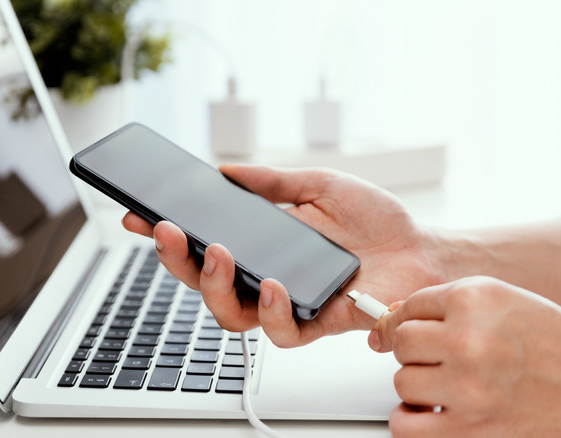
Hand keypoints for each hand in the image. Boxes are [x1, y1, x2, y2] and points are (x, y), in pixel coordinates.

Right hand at [122, 163, 445, 346]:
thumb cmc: (375, 220)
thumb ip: (273, 181)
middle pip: (203, 283)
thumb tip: (225, 170)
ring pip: (229, 315)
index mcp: (262, 244)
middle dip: (176, 259)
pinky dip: (270, 310)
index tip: (139, 213)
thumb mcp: (319, 184)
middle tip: (167, 231)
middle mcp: (266, 276)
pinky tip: (272, 284)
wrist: (421, 249)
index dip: (169, 234)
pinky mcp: (316, 324)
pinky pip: (280, 333)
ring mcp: (288, 303)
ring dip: (213, 286)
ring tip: (218, 254)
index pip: (203, 243)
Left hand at [370, 276, 560, 437]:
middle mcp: (467, 339)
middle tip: (443, 360)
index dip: (413, 322)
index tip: (418, 333)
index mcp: (475, 300)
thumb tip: (392, 318)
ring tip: (448, 387)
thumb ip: (451, 306)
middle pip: (402, 342)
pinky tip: (436, 413)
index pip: (410, 307)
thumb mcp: (507, 303)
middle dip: (418, 353)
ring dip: (420, 387)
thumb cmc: (560, 349)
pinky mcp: (467, 431)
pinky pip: (405, 425)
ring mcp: (466, 388)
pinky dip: (414, 422)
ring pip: (402, 383)